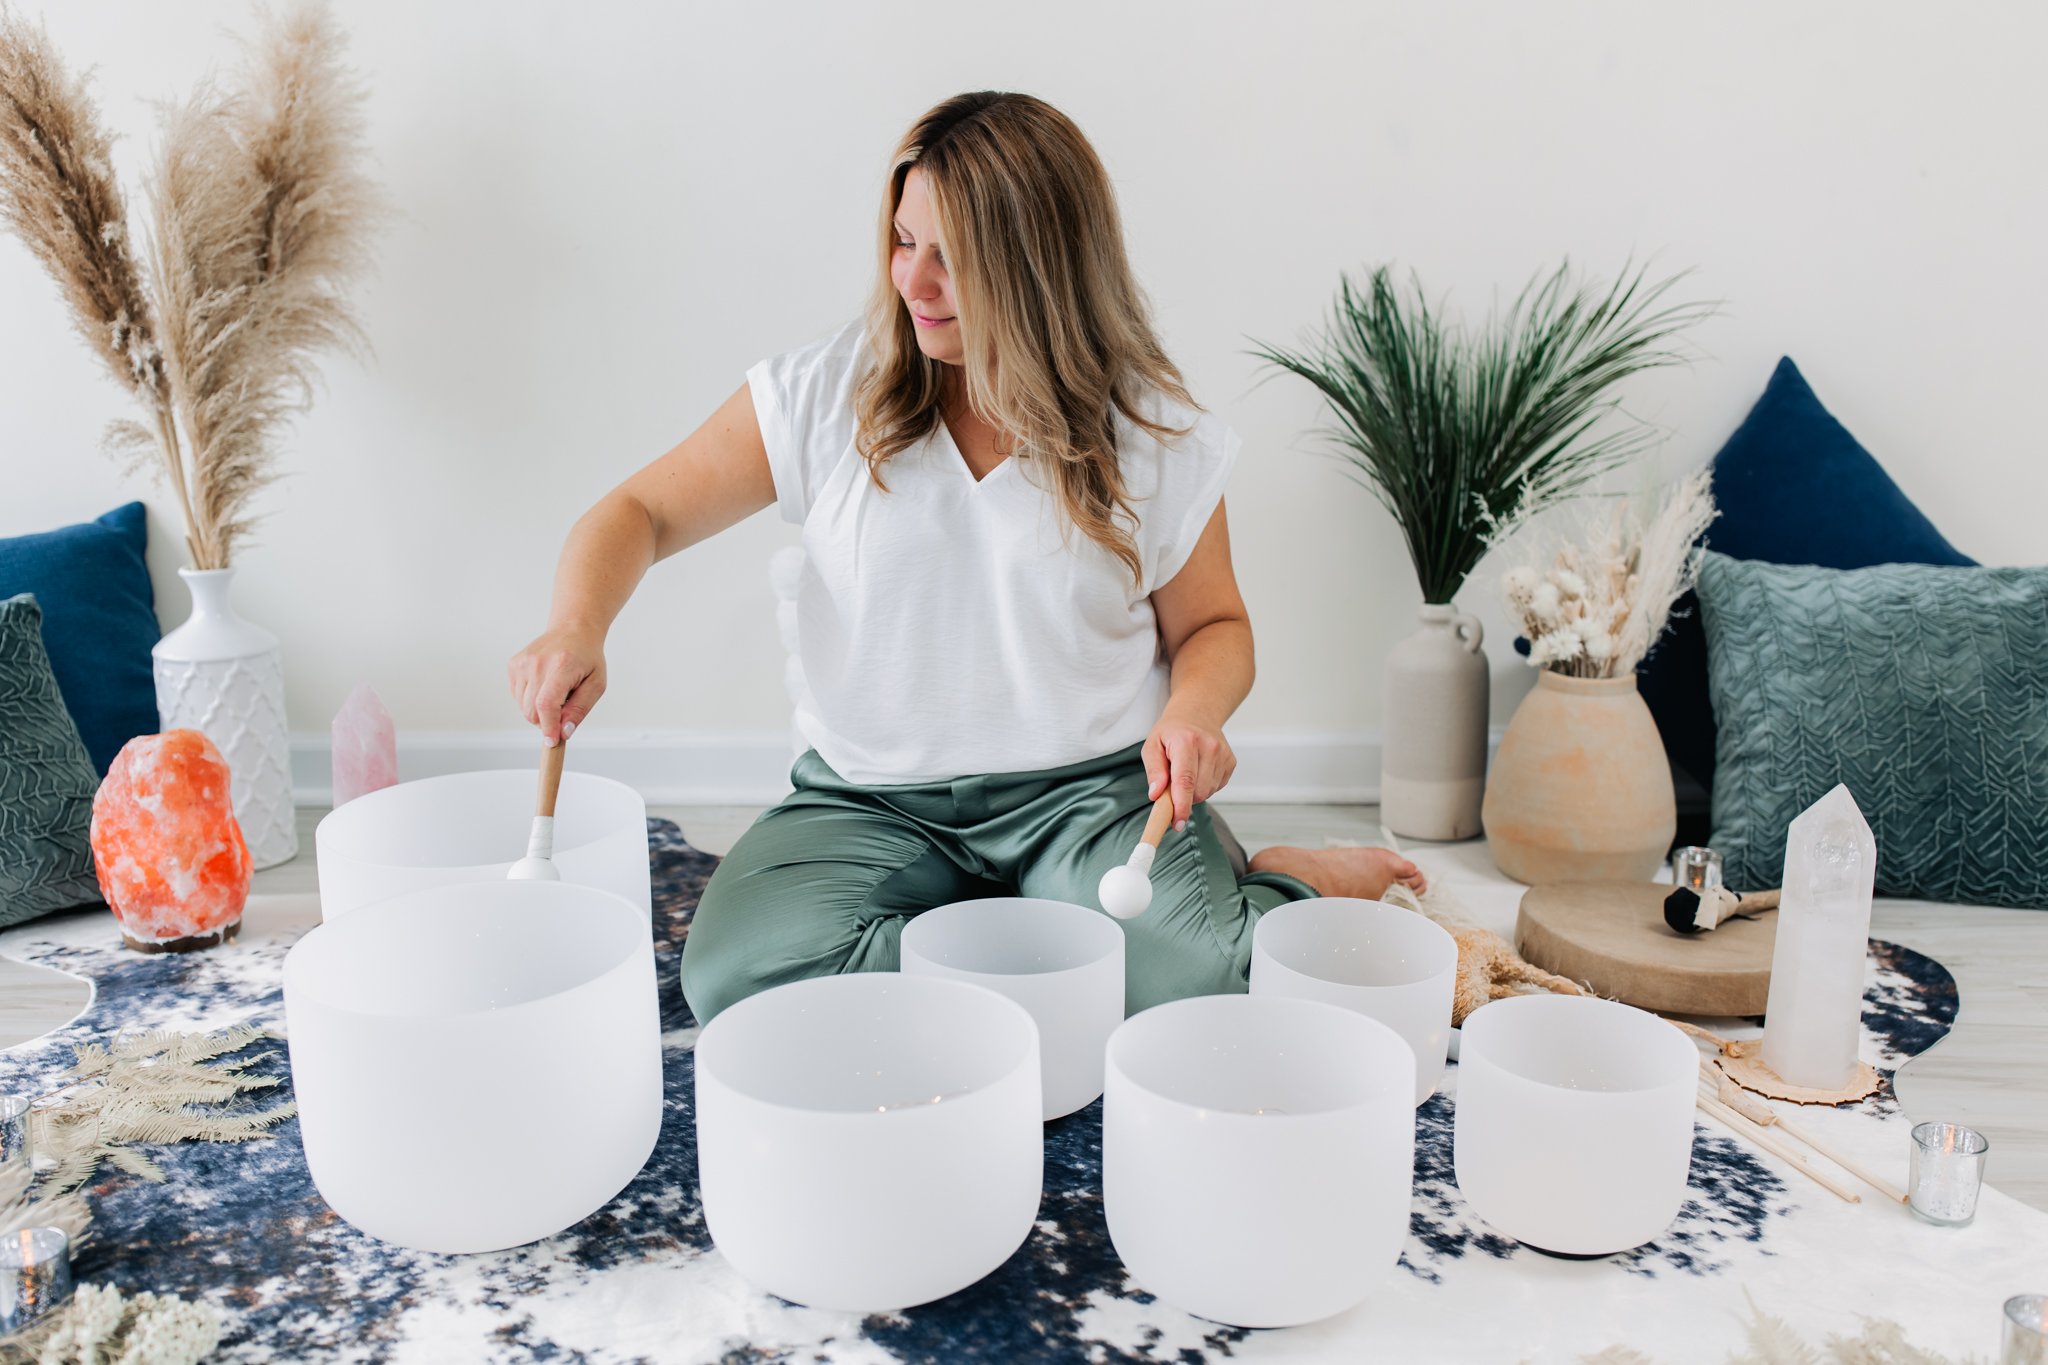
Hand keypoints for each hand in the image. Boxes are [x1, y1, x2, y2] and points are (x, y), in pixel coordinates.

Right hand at [508, 627, 606, 745]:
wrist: (572, 630)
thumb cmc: (587, 658)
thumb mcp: (596, 684)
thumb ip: (580, 709)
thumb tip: (564, 732)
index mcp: (561, 666)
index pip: (546, 704)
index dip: (548, 727)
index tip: (552, 741)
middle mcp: (537, 663)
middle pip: (532, 711)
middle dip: (547, 720)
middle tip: (564, 708)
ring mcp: (522, 663)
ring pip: (523, 707)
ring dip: (539, 710)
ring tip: (556, 691)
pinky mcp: (513, 665)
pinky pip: (517, 696)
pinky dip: (530, 699)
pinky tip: (544, 685)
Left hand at [1142, 717, 1235, 832]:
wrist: (1197, 714)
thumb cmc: (1171, 733)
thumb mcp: (1152, 745)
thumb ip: (1154, 771)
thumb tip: (1156, 795)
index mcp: (1186, 741)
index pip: (1185, 780)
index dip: (1181, 806)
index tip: (1176, 823)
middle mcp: (1209, 747)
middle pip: (1198, 792)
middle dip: (1182, 798)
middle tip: (1171, 786)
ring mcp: (1223, 754)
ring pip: (1207, 792)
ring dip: (1193, 792)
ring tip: (1186, 772)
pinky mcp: (1231, 762)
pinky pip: (1216, 788)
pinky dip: (1204, 786)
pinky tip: (1198, 771)